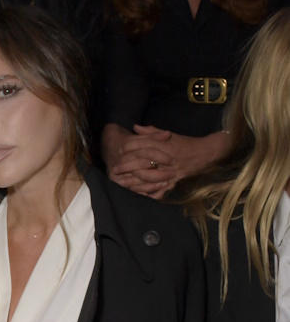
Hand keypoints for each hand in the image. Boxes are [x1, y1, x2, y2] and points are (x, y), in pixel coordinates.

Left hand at [108, 125, 231, 197]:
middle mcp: (167, 160)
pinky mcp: (174, 181)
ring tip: (122, 183)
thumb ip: (151, 132)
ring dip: (134, 181)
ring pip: (150, 178)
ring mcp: (171, 172)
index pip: (144, 145)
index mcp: (165, 146)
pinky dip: (150, 193)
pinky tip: (139, 194)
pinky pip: (161, 189)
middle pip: (143, 163)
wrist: (206, 153)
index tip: (119, 150)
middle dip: (127, 166)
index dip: (130, 147)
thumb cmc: (185, 143)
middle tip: (115, 169)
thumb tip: (135, 127)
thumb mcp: (168, 135)